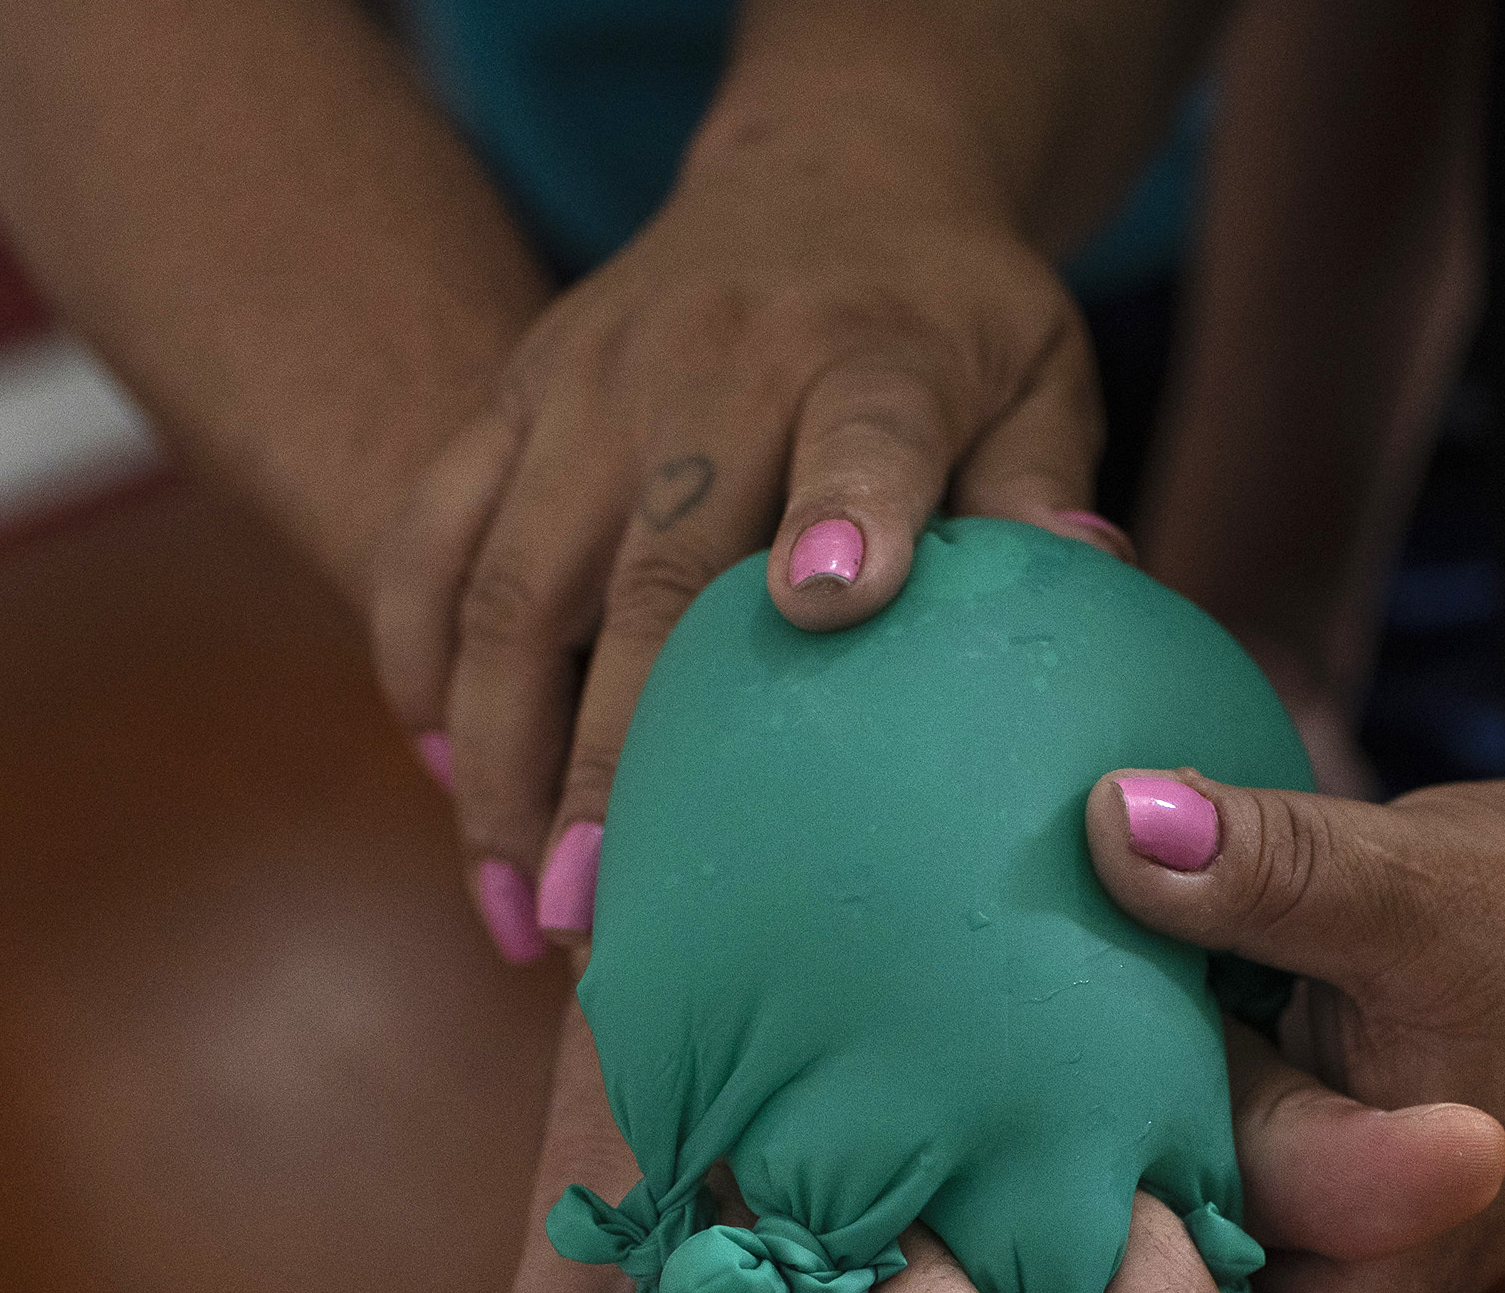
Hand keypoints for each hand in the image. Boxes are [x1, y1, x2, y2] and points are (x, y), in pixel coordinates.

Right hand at [367, 124, 1124, 963]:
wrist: (828, 171)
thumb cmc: (952, 323)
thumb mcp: (1038, 376)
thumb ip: (1045, 484)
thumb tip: (1087, 574)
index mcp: (869, 351)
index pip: (861, 435)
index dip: (846, 515)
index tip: (828, 611)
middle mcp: (711, 363)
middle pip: (646, 574)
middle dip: (606, 755)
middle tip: (597, 910)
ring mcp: (587, 383)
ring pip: (509, 583)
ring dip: (497, 758)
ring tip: (513, 909)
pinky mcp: (507, 395)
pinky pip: (425, 539)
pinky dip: (417, 664)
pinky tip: (445, 782)